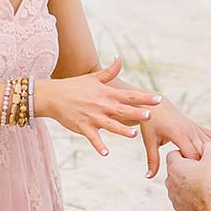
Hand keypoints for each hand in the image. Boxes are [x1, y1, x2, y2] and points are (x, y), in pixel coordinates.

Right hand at [38, 58, 160, 157]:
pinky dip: (98, 145)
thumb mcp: (93, 77)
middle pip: (122, 110)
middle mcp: (101, 105)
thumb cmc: (74, 86)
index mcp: (106, 93)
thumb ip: (109, 71)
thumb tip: (119, 58)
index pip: (129, 96)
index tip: (158, 99)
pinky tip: (106, 153)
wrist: (52, 96)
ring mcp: (92, 117)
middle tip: (150, 115)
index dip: (144, 97)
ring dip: (121, 130)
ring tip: (133, 134)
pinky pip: (92, 138)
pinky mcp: (83, 127)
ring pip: (110, 125)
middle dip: (136, 113)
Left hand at [141, 98, 210, 178]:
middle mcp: (190, 131)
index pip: (192, 155)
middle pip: (206, 151)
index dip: (200, 168)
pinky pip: (209, 133)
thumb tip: (148, 177)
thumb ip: (152, 160)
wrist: (153, 103)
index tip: (208, 182)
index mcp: (180, 135)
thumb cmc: (150, 122)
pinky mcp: (194, 125)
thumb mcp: (150, 141)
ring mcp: (194, 128)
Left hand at [165, 145, 210, 210]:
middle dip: (187, 167)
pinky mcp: (178, 206)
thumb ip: (208, 146)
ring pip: (179, 183)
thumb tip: (206, 145)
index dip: (187, 153)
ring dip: (188, 181)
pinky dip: (190, 193)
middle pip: (176, 168)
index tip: (198, 157)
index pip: (174, 153)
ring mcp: (172, 195)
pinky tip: (202, 193)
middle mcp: (169, 180)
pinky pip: (183, 196)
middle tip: (203, 168)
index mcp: (175, 166)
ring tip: (204, 181)